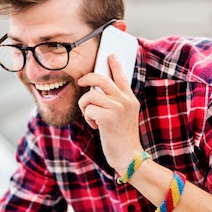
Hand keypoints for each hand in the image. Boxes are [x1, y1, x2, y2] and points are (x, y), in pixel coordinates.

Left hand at [78, 54, 143, 171]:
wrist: (129, 155)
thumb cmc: (122, 136)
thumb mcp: (125, 114)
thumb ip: (117, 101)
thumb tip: (97, 90)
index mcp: (130, 98)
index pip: (121, 75)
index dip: (115, 64)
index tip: (110, 55)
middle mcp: (125, 100)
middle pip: (100, 79)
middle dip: (87, 79)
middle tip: (81, 82)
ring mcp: (117, 108)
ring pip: (90, 96)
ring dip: (85, 106)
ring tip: (91, 117)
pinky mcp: (107, 117)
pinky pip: (88, 109)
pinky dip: (88, 118)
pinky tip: (96, 127)